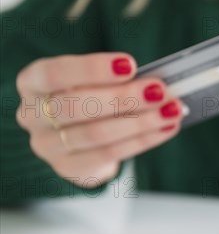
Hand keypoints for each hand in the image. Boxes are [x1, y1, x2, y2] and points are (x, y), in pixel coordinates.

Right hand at [16, 53, 183, 187]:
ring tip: (171, 111)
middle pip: (76, 106)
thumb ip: (115, 78)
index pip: (54, 73)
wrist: (77, 136)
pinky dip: (143, 140)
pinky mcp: (68, 168)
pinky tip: (166, 128)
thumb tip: (157, 82)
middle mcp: (32, 115)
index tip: (130, 65)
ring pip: (96, 134)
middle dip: (123, 98)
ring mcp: (47, 146)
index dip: (92, 69)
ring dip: (140, 122)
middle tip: (159, 91)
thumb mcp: (93, 80)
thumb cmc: (88, 95)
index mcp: (32, 82)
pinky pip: (108, 155)